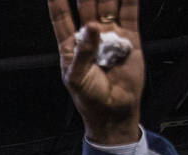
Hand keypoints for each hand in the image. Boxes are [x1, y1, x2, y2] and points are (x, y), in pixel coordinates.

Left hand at [47, 0, 143, 144]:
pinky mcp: (129, 38)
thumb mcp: (77, 78)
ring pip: (108, 5)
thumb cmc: (90, 99)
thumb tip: (92, 27)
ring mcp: (110, 35)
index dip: (58, 2)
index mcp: (71, 46)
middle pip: (86, 6)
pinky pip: (129, 13)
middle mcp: (90, 37)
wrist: (114, 110)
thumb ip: (83, 52)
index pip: (62, 17)